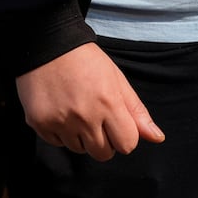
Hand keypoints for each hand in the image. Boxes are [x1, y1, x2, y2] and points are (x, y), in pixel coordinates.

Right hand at [14, 43, 164, 160]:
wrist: (47, 44)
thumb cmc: (85, 60)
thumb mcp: (116, 79)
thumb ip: (136, 111)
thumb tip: (157, 138)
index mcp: (108, 103)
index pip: (127, 145)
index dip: (124, 135)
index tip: (115, 121)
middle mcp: (84, 116)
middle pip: (103, 154)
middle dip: (103, 140)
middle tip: (95, 116)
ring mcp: (60, 121)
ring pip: (79, 150)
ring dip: (80, 136)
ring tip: (75, 110)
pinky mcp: (39, 122)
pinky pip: (57, 143)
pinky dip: (60, 132)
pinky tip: (59, 110)